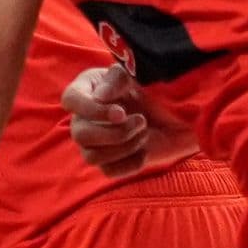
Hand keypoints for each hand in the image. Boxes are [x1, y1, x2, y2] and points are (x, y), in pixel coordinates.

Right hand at [61, 63, 197, 177]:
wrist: (176, 114)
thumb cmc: (152, 88)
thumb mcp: (136, 76)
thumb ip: (117, 80)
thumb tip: (100, 97)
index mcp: (87, 90)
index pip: (71, 100)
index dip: (92, 110)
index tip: (121, 113)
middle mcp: (84, 118)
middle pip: (80, 135)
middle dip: (115, 133)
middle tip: (142, 121)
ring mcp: (94, 143)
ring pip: (92, 157)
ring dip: (123, 147)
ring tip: (144, 133)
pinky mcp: (109, 162)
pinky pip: (109, 171)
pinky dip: (130, 162)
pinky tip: (144, 150)